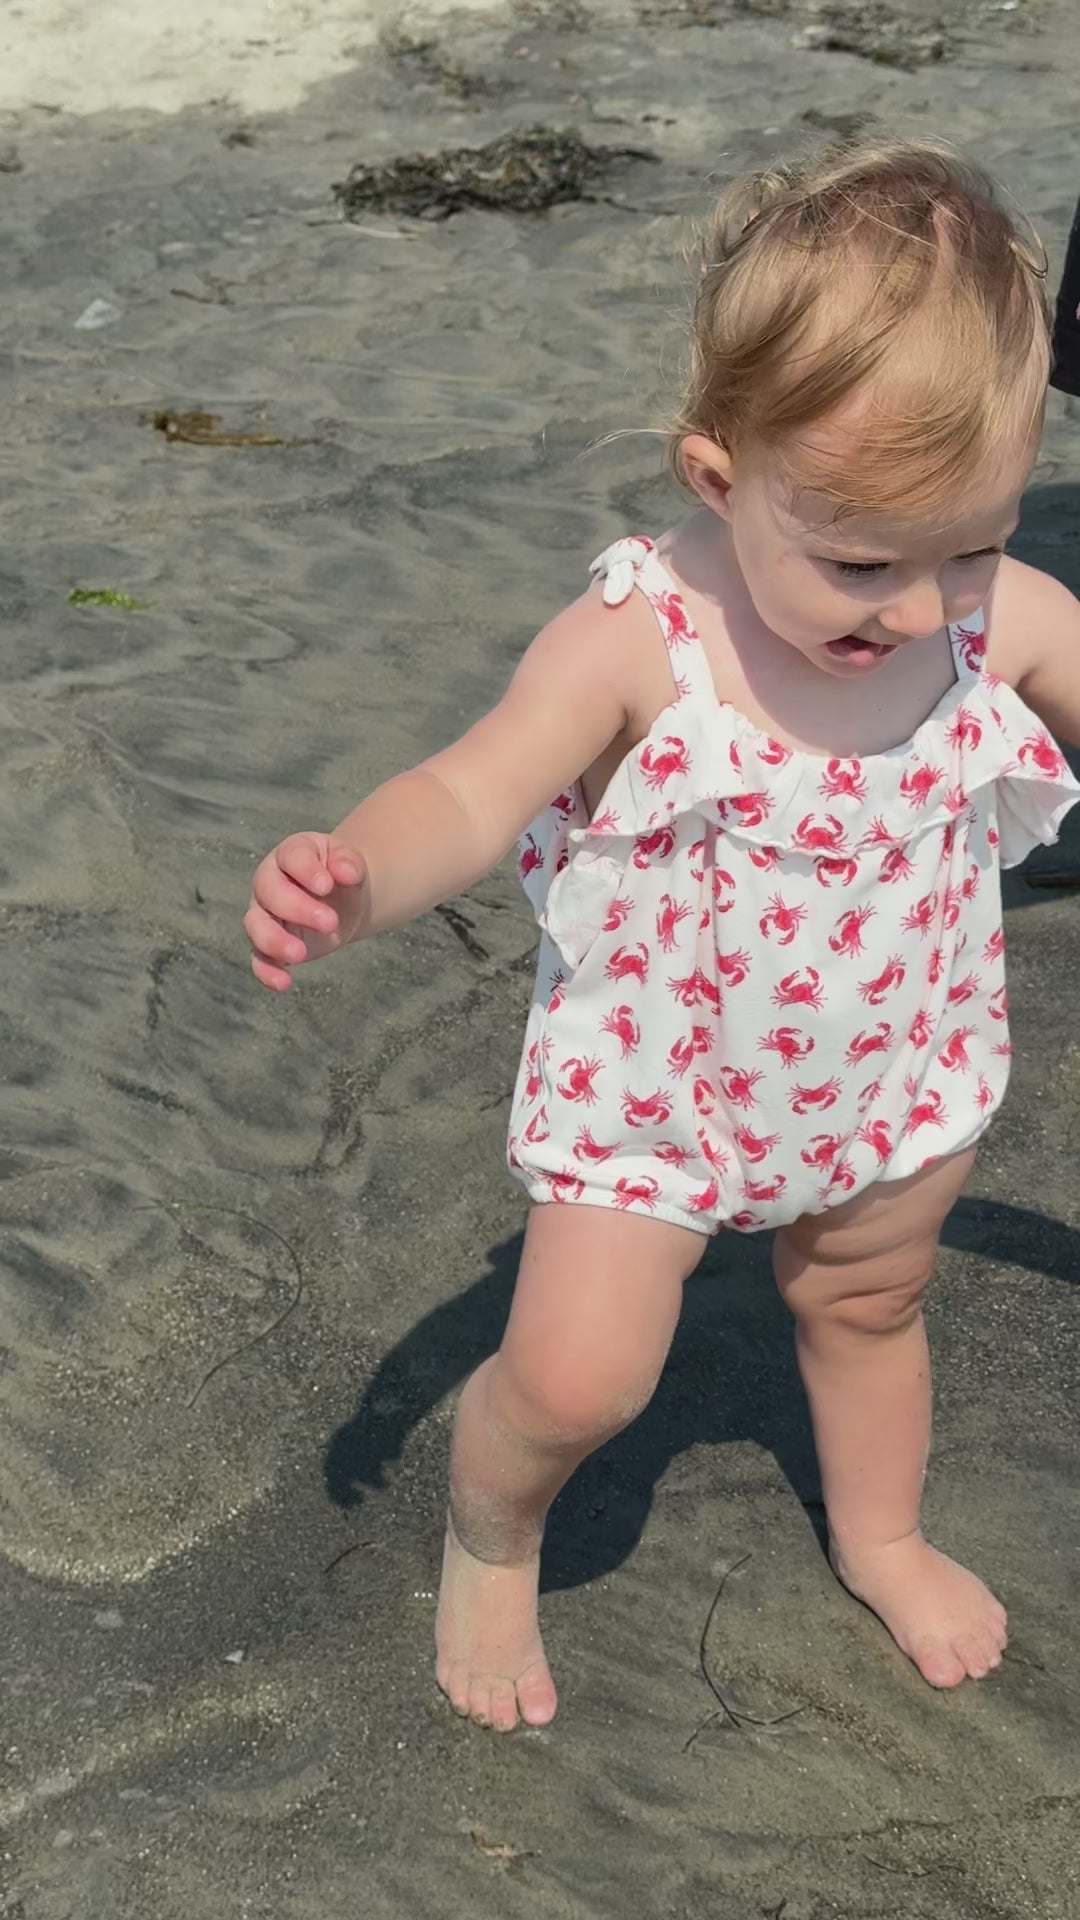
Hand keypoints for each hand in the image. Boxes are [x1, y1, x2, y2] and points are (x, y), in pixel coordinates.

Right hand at [244, 833, 366, 991]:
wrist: (343, 899)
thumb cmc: (342, 875)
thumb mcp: (350, 863)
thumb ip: (349, 863)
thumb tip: (348, 873)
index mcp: (291, 854)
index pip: (291, 857)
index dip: (306, 870)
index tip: (326, 886)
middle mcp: (269, 881)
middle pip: (269, 892)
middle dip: (298, 908)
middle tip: (330, 922)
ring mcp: (265, 913)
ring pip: (255, 925)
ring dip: (274, 941)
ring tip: (300, 954)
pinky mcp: (268, 944)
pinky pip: (259, 958)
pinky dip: (267, 972)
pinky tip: (284, 984)